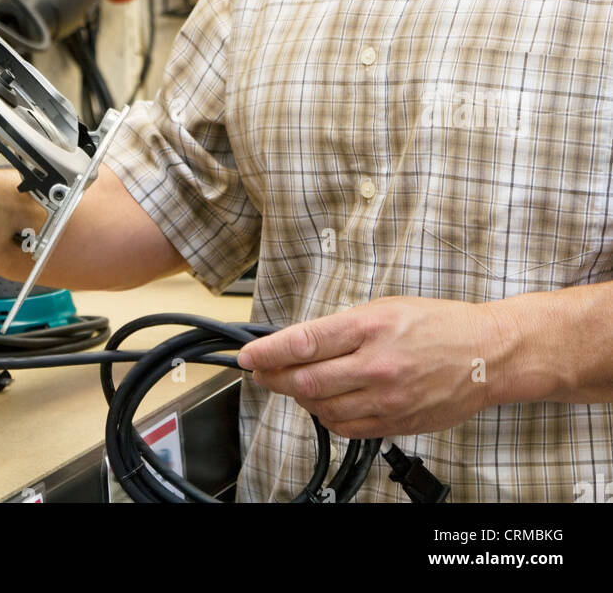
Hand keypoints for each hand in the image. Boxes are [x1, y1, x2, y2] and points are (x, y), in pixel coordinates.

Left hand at [236, 295, 516, 438]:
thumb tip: (301, 341)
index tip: (249, 355)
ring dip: (298, 398)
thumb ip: (343, 327)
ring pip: (322, 408)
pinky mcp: (396, 422)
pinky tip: (322, 405)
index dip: (269, 351)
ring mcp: (386, 397)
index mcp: (371, 327)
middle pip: (306, 380)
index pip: (305, 342)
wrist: (486, 355)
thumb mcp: (386, 308)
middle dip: (274, 377)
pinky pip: (347, 427)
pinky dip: (326, 417)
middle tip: (260, 372)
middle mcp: (376, 364)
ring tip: (291, 385)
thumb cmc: (439, 324)